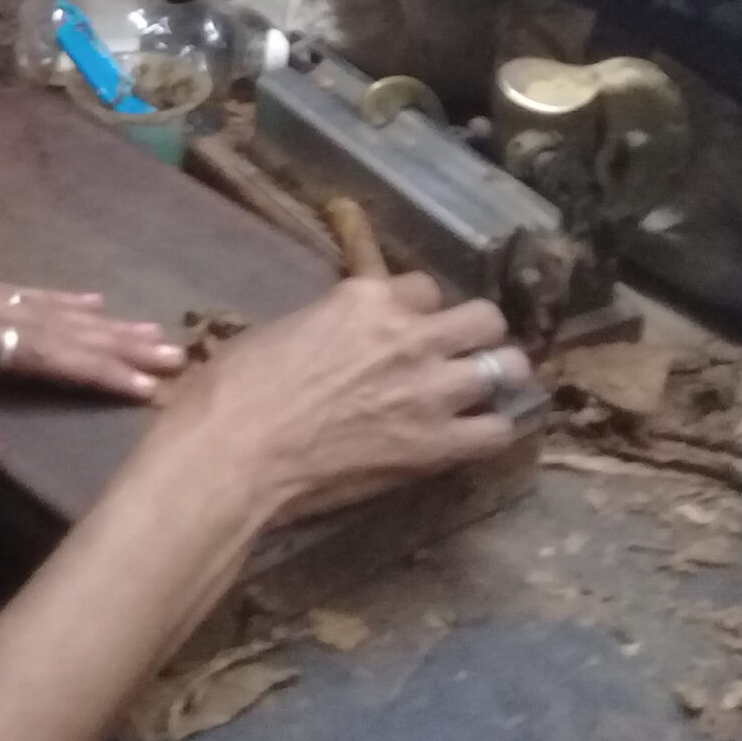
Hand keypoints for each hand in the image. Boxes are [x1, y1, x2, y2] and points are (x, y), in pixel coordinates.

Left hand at [0, 266, 185, 470]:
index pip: (36, 352)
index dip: (96, 369)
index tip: (153, 383)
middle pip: (46, 322)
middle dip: (112, 342)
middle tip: (176, 353)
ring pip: (31, 302)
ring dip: (90, 319)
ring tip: (143, 326)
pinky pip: (4, 289)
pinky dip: (48, 297)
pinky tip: (68, 299)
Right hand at [153, 275, 529, 525]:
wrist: (235, 453)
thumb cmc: (237, 388)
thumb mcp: (288, 329)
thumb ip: (335, 324)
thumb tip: (345, 336)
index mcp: (367, 298)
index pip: (424, 288)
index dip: (417, 310)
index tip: (406, 329)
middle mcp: (410, 335)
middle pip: (483, 318)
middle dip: (475, 333)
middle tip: (459, 354)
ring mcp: (431, 391)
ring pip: (507, 366)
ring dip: (496, 376)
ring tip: (484, 391)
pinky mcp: (437, 445)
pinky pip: (496, 431)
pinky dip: (490, 431)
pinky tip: (473, 435)